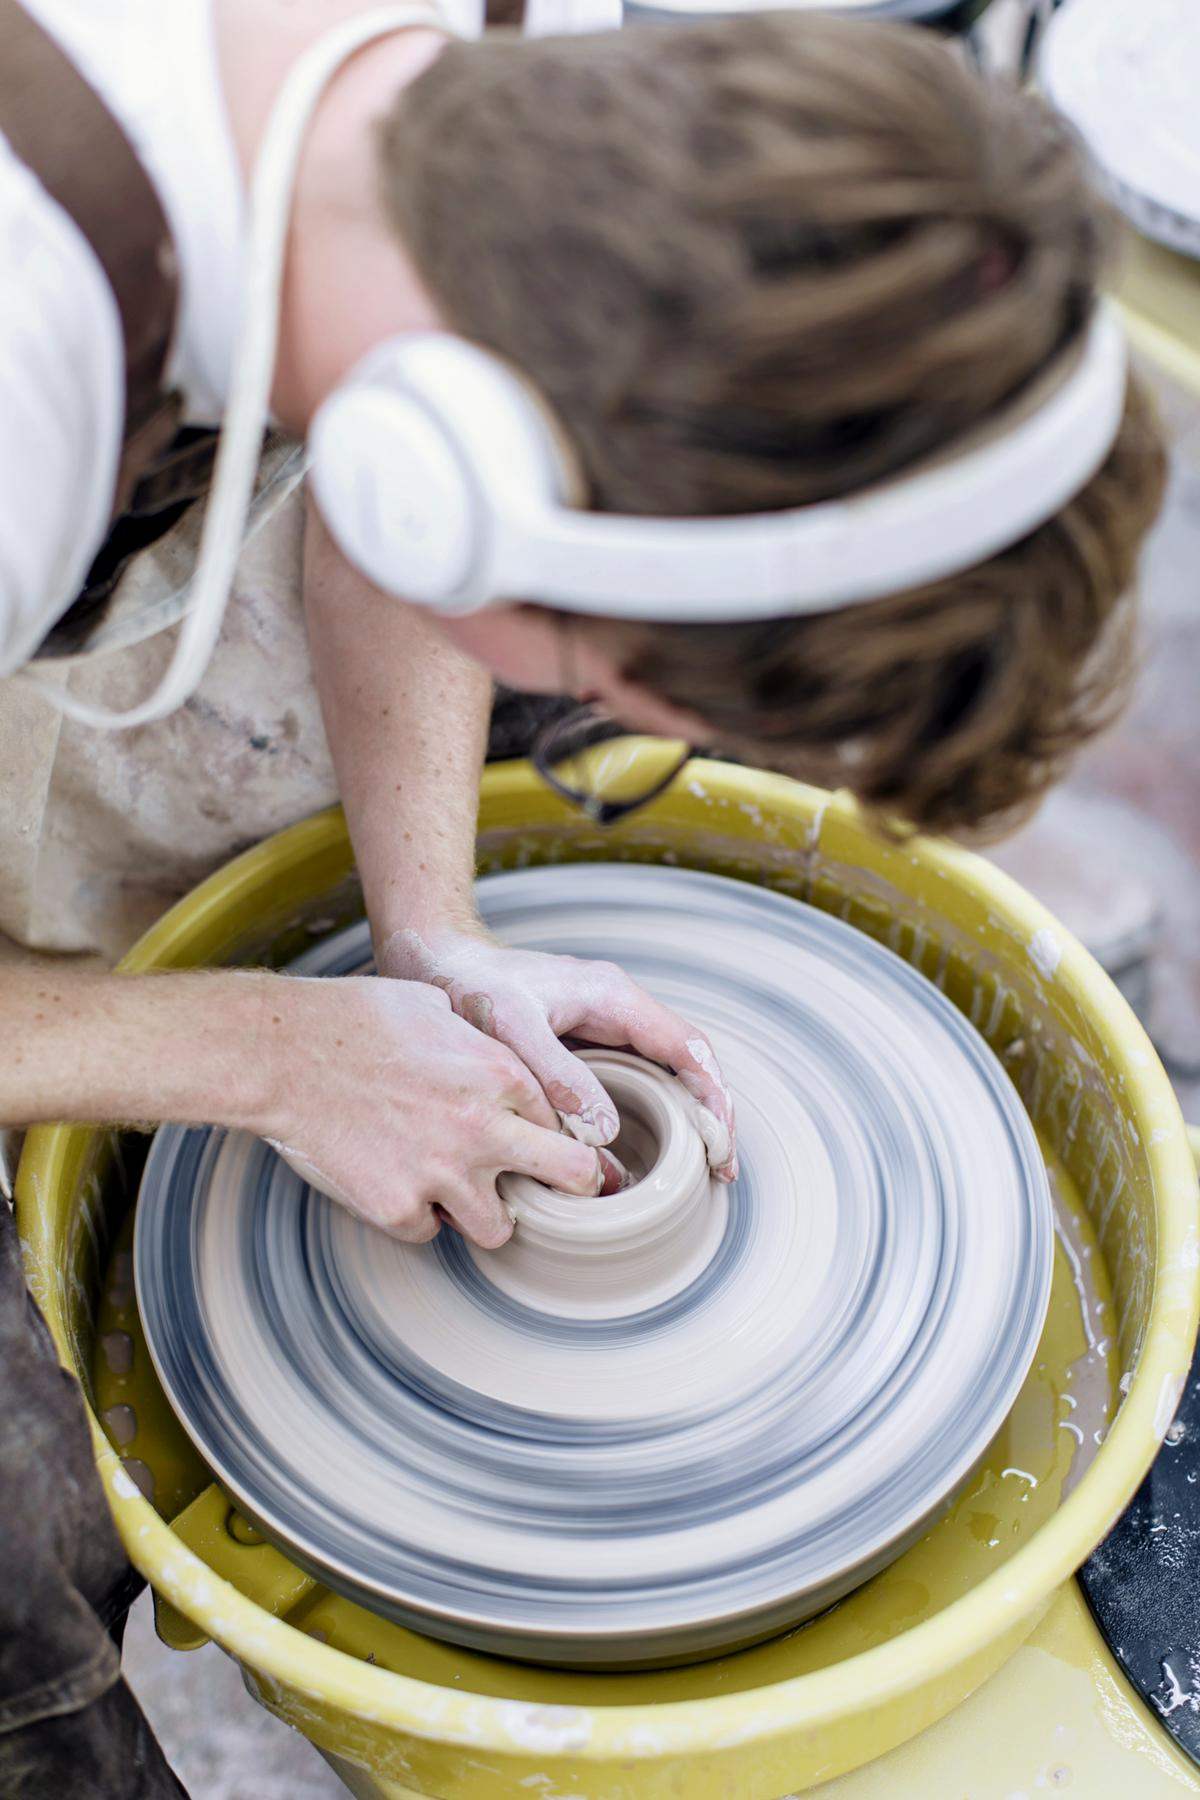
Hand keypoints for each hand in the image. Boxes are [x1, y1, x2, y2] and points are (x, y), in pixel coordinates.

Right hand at [252, 975, 616, 1246]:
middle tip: (563, 1191)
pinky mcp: (396, 1208)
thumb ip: (481, 1043)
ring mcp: (441, 1175)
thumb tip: (497, 1059)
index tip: (540, 1140)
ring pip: (501, 1228)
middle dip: (576, 1186)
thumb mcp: (437, 1007)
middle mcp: (484, 1129)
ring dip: (484, 1213)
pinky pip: (427, 1230)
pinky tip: (393, 1179)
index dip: (550, 1130)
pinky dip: (415, 1214)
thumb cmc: (355, 1018)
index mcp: (501, 1074)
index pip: (564, 1121)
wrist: (284, 1053)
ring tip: (457, 1190)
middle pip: (575, 1177)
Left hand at [380, 926, 737, 1181]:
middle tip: (721, 1170)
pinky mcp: (584, 1044)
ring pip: (665, 1071)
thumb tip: (606, 1133)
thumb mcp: (512, 1029)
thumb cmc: (471, 988)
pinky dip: (652, 1113)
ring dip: (687, 1115)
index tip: (720, 1145)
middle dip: (711, 1112)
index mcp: (614, 996)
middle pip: (688, 1062)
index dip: (712, 1097)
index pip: (688, 1048)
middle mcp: (619, 1008)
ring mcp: (604, 1026)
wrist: (438, 963)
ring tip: (700, 1169)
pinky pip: (633, 1079)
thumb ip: (558, 1077)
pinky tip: (647, 1152)